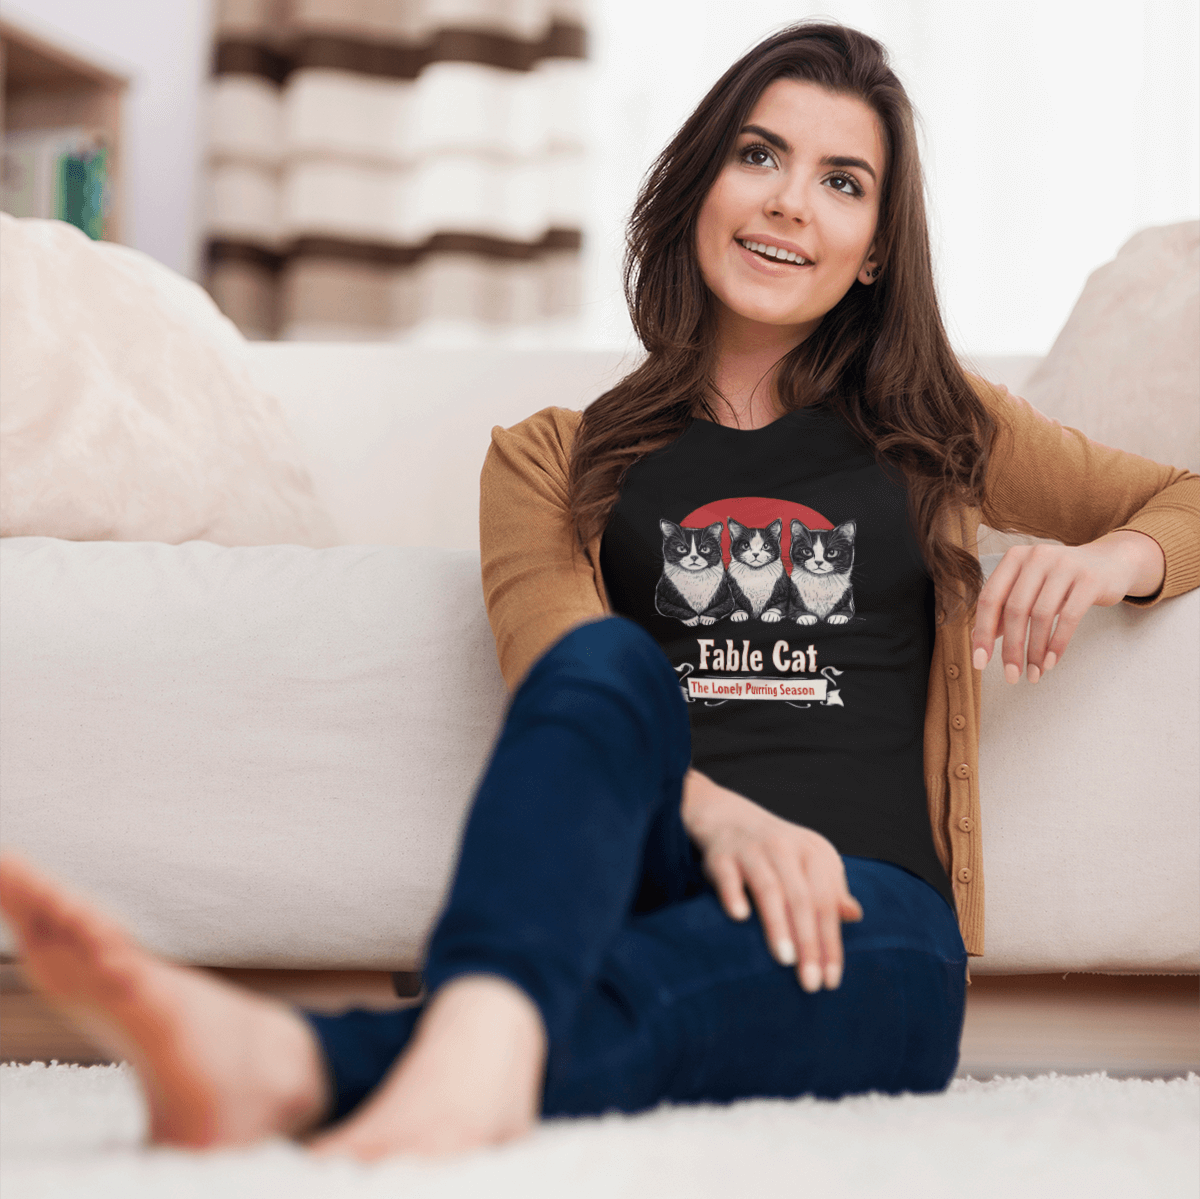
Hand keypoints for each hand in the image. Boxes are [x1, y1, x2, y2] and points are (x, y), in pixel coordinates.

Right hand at [681, 770, 862, 991]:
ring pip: (769, 888)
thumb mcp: (810, 863)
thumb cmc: (778, 852)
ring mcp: (752, 850)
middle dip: (809, 943)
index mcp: (813, 852)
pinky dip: (733, 893)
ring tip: (786, 959)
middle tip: (811, 983)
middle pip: (803, 899)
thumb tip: (854, 915)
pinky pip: (727, 875)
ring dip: (778, 924)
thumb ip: (831, 889)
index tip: (832, 980)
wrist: (729, 818)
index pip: (828, 902)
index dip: (831, 942)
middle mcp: (785, 848)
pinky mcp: (721, 855)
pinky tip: (739, 917)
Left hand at [972, 530, 1164, 682]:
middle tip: (1011, 676)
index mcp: (1014, 558)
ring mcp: (1065, 565)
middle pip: (1015, 609)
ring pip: (1041, 616)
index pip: (990, 598)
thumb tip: (977, 639)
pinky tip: (1051, 662)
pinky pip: (1069, 617)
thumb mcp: (1030, 590)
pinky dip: (1057, 644)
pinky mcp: (1090, 579)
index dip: (983, 632)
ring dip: (1035, 651)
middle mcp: (1037, 557)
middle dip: (1011, 648)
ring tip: (1034, 673)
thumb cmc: (1060, 582)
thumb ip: (1004, 610)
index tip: (979, 663)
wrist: (1110, 564)